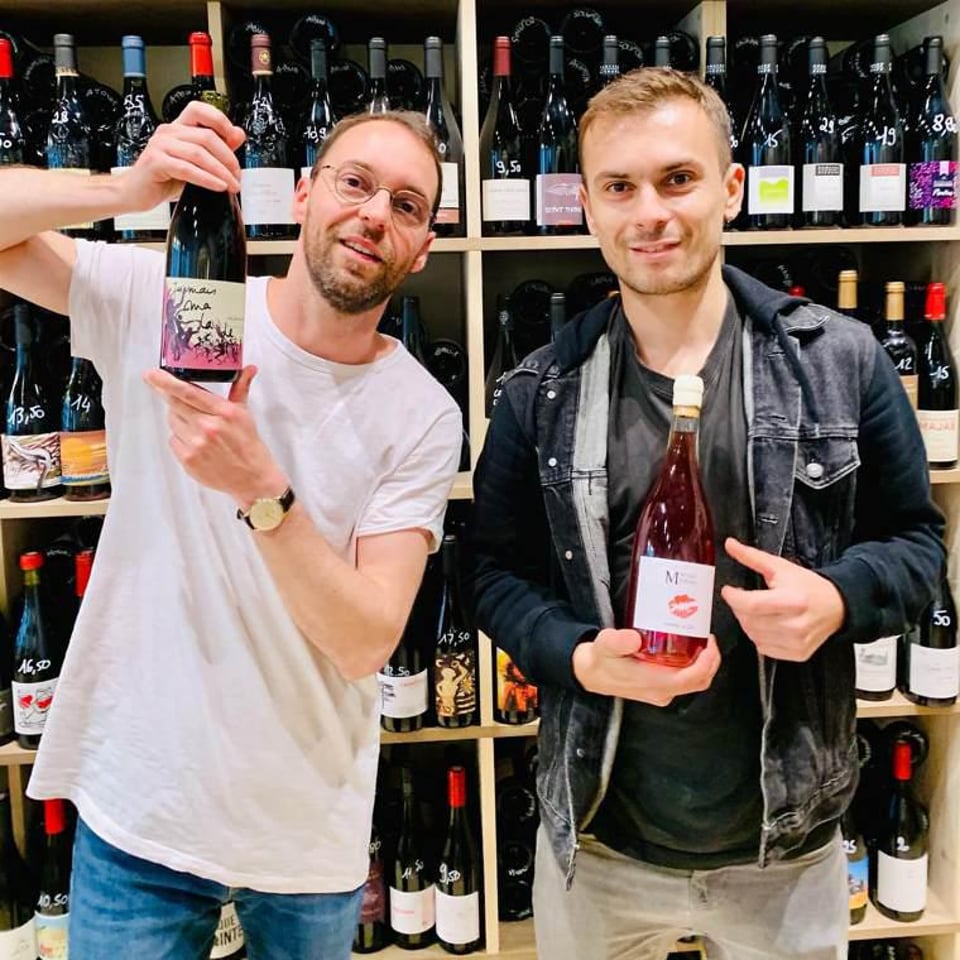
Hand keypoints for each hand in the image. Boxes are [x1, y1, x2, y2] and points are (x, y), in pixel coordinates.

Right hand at [117, 100, 245, 211]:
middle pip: (206, 136)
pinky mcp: (156, 162)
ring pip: (199, 153)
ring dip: (220, 171)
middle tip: (237, 175)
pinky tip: (218, 186)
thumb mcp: (195, 164)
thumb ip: (216, 148)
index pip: (199, 110)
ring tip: (231, 185)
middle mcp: (168, 132)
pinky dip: (206, 179)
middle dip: (228, 158)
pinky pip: (187, 169)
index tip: (235, 140)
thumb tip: (238, 134)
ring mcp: (160, 145)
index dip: (220, 120)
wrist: (136, 193)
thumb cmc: (164, 179)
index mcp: (178, 128)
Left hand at [143, 365, 287, 507]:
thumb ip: (241, 389)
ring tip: (199, 429)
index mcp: (224, 412)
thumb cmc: (248, 445)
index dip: (166, 382)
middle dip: (169, 397)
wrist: (252, 478)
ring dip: (180, 421)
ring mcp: (197, 444)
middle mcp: (209, 427)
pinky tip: (197, 444)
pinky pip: (173, 440)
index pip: (188, 392)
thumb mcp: (245, 414)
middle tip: (167, 393)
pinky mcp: (188, 460)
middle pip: (175, 404)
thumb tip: (249, 369)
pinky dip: (181, 439)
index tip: (152, 374)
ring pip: (173, 422)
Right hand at [572, 628, 720, 705]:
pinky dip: (694, 666)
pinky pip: (685, 680)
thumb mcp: (604, 646)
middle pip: (699, 681)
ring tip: (701, 640)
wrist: (591, 674)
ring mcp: (662, 692)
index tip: (709, 642)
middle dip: (711, 661)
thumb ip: (616, 642)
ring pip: (694, 682)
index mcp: (653, 683)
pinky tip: (688, 648)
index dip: (706, 662)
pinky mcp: (660, 688)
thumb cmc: (601, 660)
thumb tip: (634, 638)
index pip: (690, 678)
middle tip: (708, 638)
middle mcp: (661, 691)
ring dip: (704, 664)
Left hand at [721, 537, 845, 661]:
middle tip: (744, 599)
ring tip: (757, 610)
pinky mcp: (797, 653)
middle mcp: (796, 624)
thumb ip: (752, 557)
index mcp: (793, 601)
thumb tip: (731, 545)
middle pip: (749, 620)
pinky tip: (767, 624)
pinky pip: (763, 648)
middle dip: (740, 608)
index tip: (729, 591)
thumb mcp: (780, 567)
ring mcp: (797, 642)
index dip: (734, 597)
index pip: (752, 604)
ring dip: (747, 622)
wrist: (837, 606)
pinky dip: (759, 636)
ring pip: (753, 635)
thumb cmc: (809, 587)